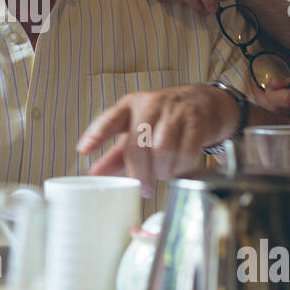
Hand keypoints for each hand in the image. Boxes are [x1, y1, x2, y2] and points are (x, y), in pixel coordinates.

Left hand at [76, 85, 238, 198]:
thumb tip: (94, 174)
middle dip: (140, 172)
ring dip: (162, 170)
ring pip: (162, 150)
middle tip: (144, 188)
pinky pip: (186, 153)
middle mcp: (150, 106)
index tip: (84, 150)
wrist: (206, 102)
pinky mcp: (197, 122)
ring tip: (164, 174)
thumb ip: (117, 153)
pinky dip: (181, 168)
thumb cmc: (165, 118)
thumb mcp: (138, 129)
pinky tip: (179, 169)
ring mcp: (175, 112)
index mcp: (130, 106)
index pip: (111, 119)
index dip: (97, 134)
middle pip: (138, 144)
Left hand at [255, 57, 289, 123]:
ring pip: (289, 117)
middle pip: (284, 110)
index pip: (286, 99)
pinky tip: (283, 106)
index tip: (264, 86)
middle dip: (267, 101)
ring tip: (271, 97)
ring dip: (276, 107)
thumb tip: (274, 87)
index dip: (270, 95)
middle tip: (259, 91)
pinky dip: (288, 113)